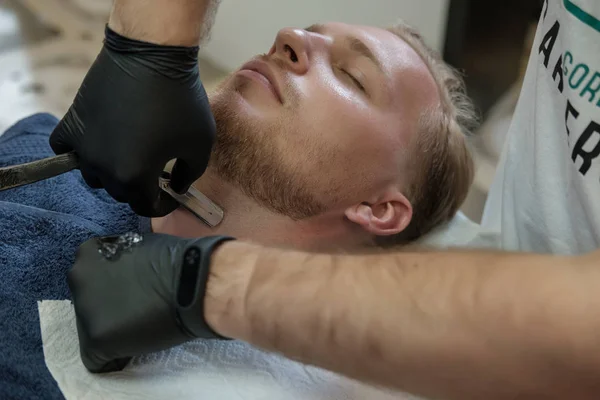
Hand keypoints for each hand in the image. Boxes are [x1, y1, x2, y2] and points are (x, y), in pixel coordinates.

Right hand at [50, 26, 215, 216]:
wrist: (150, 56)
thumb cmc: (180, 100)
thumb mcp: (200, 144)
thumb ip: (189, 174)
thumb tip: (177, 187)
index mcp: (133, 176)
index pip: (145, 207)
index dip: (163, 205)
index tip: (172, 195)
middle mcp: (102, 167)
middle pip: (120, 193)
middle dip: (141, 188)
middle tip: (155, 175)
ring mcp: (83, 145)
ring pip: (94, 176)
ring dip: (112, 174)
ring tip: (130, 158)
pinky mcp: (72, 123)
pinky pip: (66, 150)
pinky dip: (79, 152)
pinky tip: (98, 144)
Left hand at [68, 232, 232, 372]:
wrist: (194, 282)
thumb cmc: (178, 260)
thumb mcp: (143, 247)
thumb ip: (126, 259)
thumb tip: (128, 270)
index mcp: (88, 253)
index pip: (91, 275)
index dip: (113, 286)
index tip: (132, 291)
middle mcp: (78, 278)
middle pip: (87, 302)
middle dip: (108, 307)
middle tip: (136, 309)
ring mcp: (84, 310)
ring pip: (91, 330)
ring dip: (113, 330)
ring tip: (140, 328)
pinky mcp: (95, 339)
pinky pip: (98, 359)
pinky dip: (116, 357)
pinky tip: (137, 347)